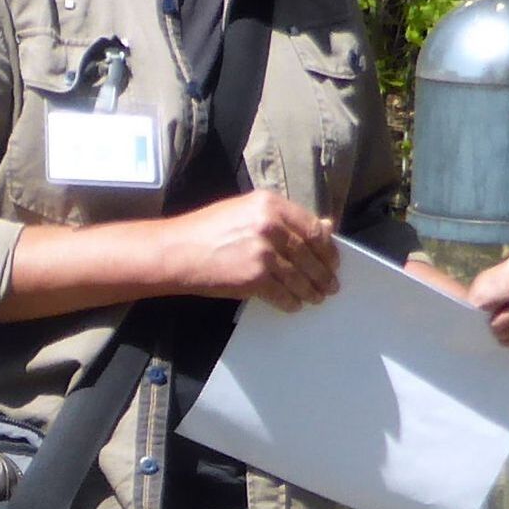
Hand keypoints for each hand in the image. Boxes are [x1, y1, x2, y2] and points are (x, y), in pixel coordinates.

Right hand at [161, 191, 339, 310]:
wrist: (175, 251)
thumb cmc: (208, 230)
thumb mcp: (247, 212)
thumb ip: (286, 219)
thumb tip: (327, 227)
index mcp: (270, 204)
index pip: (313, 228)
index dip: (328, 248)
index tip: (333, 260)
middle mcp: (270, 225)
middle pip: (310, 254)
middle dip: (324, 273)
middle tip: (331, 284)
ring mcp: (263, 252)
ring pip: (300, 276)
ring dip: (312, 290)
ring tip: (317, 297)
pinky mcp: (254, 277)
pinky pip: (283, 293)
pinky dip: (291, 301)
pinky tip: (294, 304)